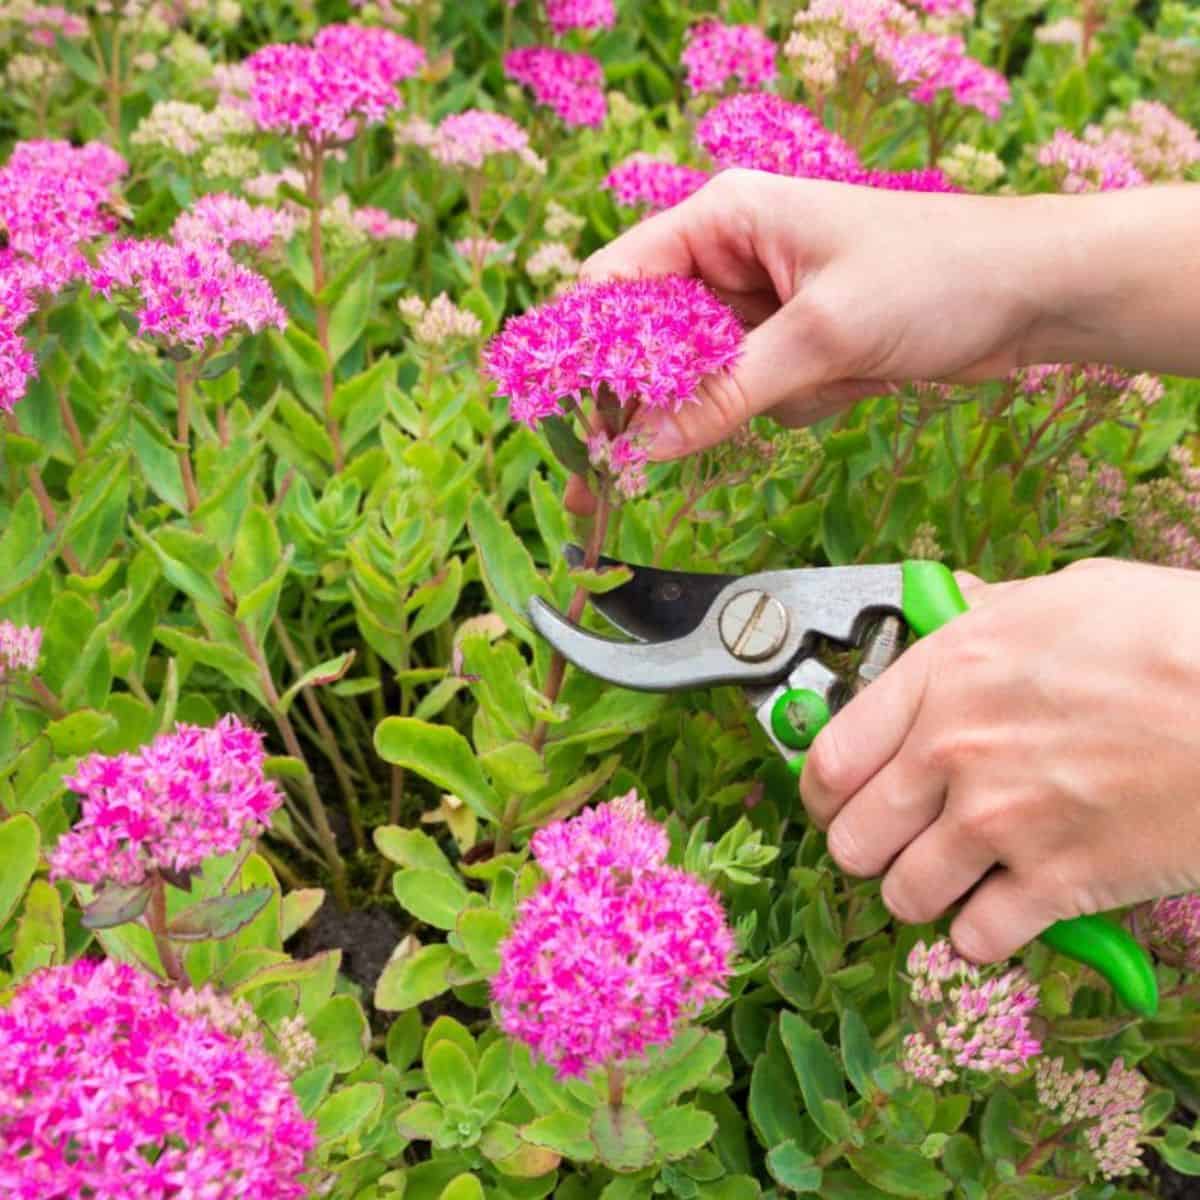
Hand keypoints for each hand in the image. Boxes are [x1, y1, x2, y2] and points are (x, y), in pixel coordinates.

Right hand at [568, 175, 1199, 511]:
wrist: (1033, 296)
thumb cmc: (933, 278)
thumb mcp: (822, 335)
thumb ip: (726, 393)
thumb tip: (643, 449)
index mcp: (724, 218)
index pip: (620, 282)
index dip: (590, 350)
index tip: (574, 421)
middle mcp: (732, 256)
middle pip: (652, 340)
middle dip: (653, 402)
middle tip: (613, 477)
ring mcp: (763, 305)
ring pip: (703, 378)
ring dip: (744, 404)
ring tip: (817, 383)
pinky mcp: (794, 345)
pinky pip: (753, 394)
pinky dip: (791, 404)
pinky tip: (852, 382)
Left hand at [800, 558, 1199, 962]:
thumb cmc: (1174, 637)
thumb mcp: (1067, 597)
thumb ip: (990, 609)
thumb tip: (955, 600)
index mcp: (942, 676)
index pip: (829, 758)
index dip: (821, 792)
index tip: (834, 803)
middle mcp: (952, 752)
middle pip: (851, 841)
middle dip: (868, 850)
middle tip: (896, 844)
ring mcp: (999, 822)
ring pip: (904, 897)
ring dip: (924, 895)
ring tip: (955, 877)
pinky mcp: (1058, 883)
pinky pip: (976, 940)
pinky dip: (982, 936)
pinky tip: (1006, 910)